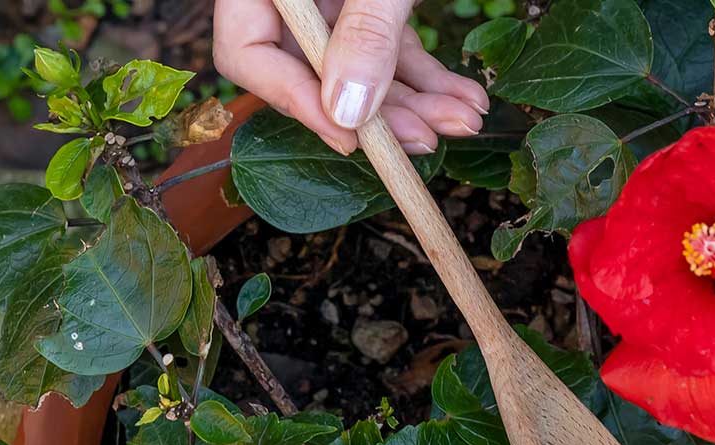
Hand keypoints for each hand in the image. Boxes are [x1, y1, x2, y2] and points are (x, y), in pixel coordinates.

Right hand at [213, 0, 489, 155]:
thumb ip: (365, 31)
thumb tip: (346, 113)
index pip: (248, 52)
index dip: (295, 101)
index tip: (351, 137)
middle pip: (314, 72)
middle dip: (378, 113)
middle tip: (427, 143)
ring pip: (361, 68)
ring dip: (415, 103)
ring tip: (466, 120)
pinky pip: (390, 46)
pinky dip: (428, 77)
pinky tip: (466, 98)